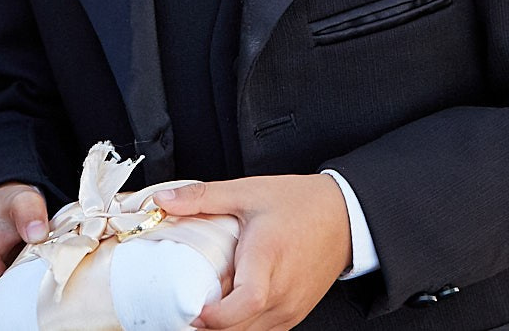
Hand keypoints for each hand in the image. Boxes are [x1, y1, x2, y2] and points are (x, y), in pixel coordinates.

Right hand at [0, 184, 48, 319]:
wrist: (5, 208)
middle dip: (11, 312)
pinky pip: (7, 306)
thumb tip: (38, 233)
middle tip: (39, 299)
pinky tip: (39, 293)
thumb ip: (29, 210)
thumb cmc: (9, 207)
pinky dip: (23, 303)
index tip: (22, 299)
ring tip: (41, 294)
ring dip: (19, 308)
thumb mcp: (22, 199)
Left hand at [154, 175, 350, 330]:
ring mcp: (290, 308)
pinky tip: (229, 310)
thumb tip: (163, 199)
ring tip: (205, 309)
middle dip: (208, 326)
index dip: (215, 317)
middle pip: (240, 329)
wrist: (345, 215)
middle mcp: (282, 292)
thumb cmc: (300, 203)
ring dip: (225, 329)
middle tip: (185, 308)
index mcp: (268, 260)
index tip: (193, 310)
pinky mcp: (294, 314)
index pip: (244, 304)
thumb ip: (202, 196)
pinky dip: (242, 328)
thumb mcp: (247, 191)